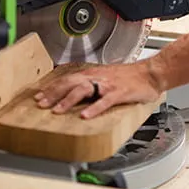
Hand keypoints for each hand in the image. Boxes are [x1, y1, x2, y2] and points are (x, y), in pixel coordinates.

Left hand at [33, 61, 161, 118]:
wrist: (150, 73)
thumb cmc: (129, 77)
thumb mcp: (105, 77)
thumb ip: (90, 84)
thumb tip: (73, 93)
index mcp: (92, 74)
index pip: (67, 79)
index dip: (52, 87)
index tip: (38, 96)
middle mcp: (97, 77)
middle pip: (71, 83)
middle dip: (54, 93)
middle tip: (41, 104)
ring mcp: (108, 85)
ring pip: (84, 89)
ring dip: (69, 100)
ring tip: (58, 110)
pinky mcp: (120, 93)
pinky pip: (105, 100)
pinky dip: (94, 108)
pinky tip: (86, 115)